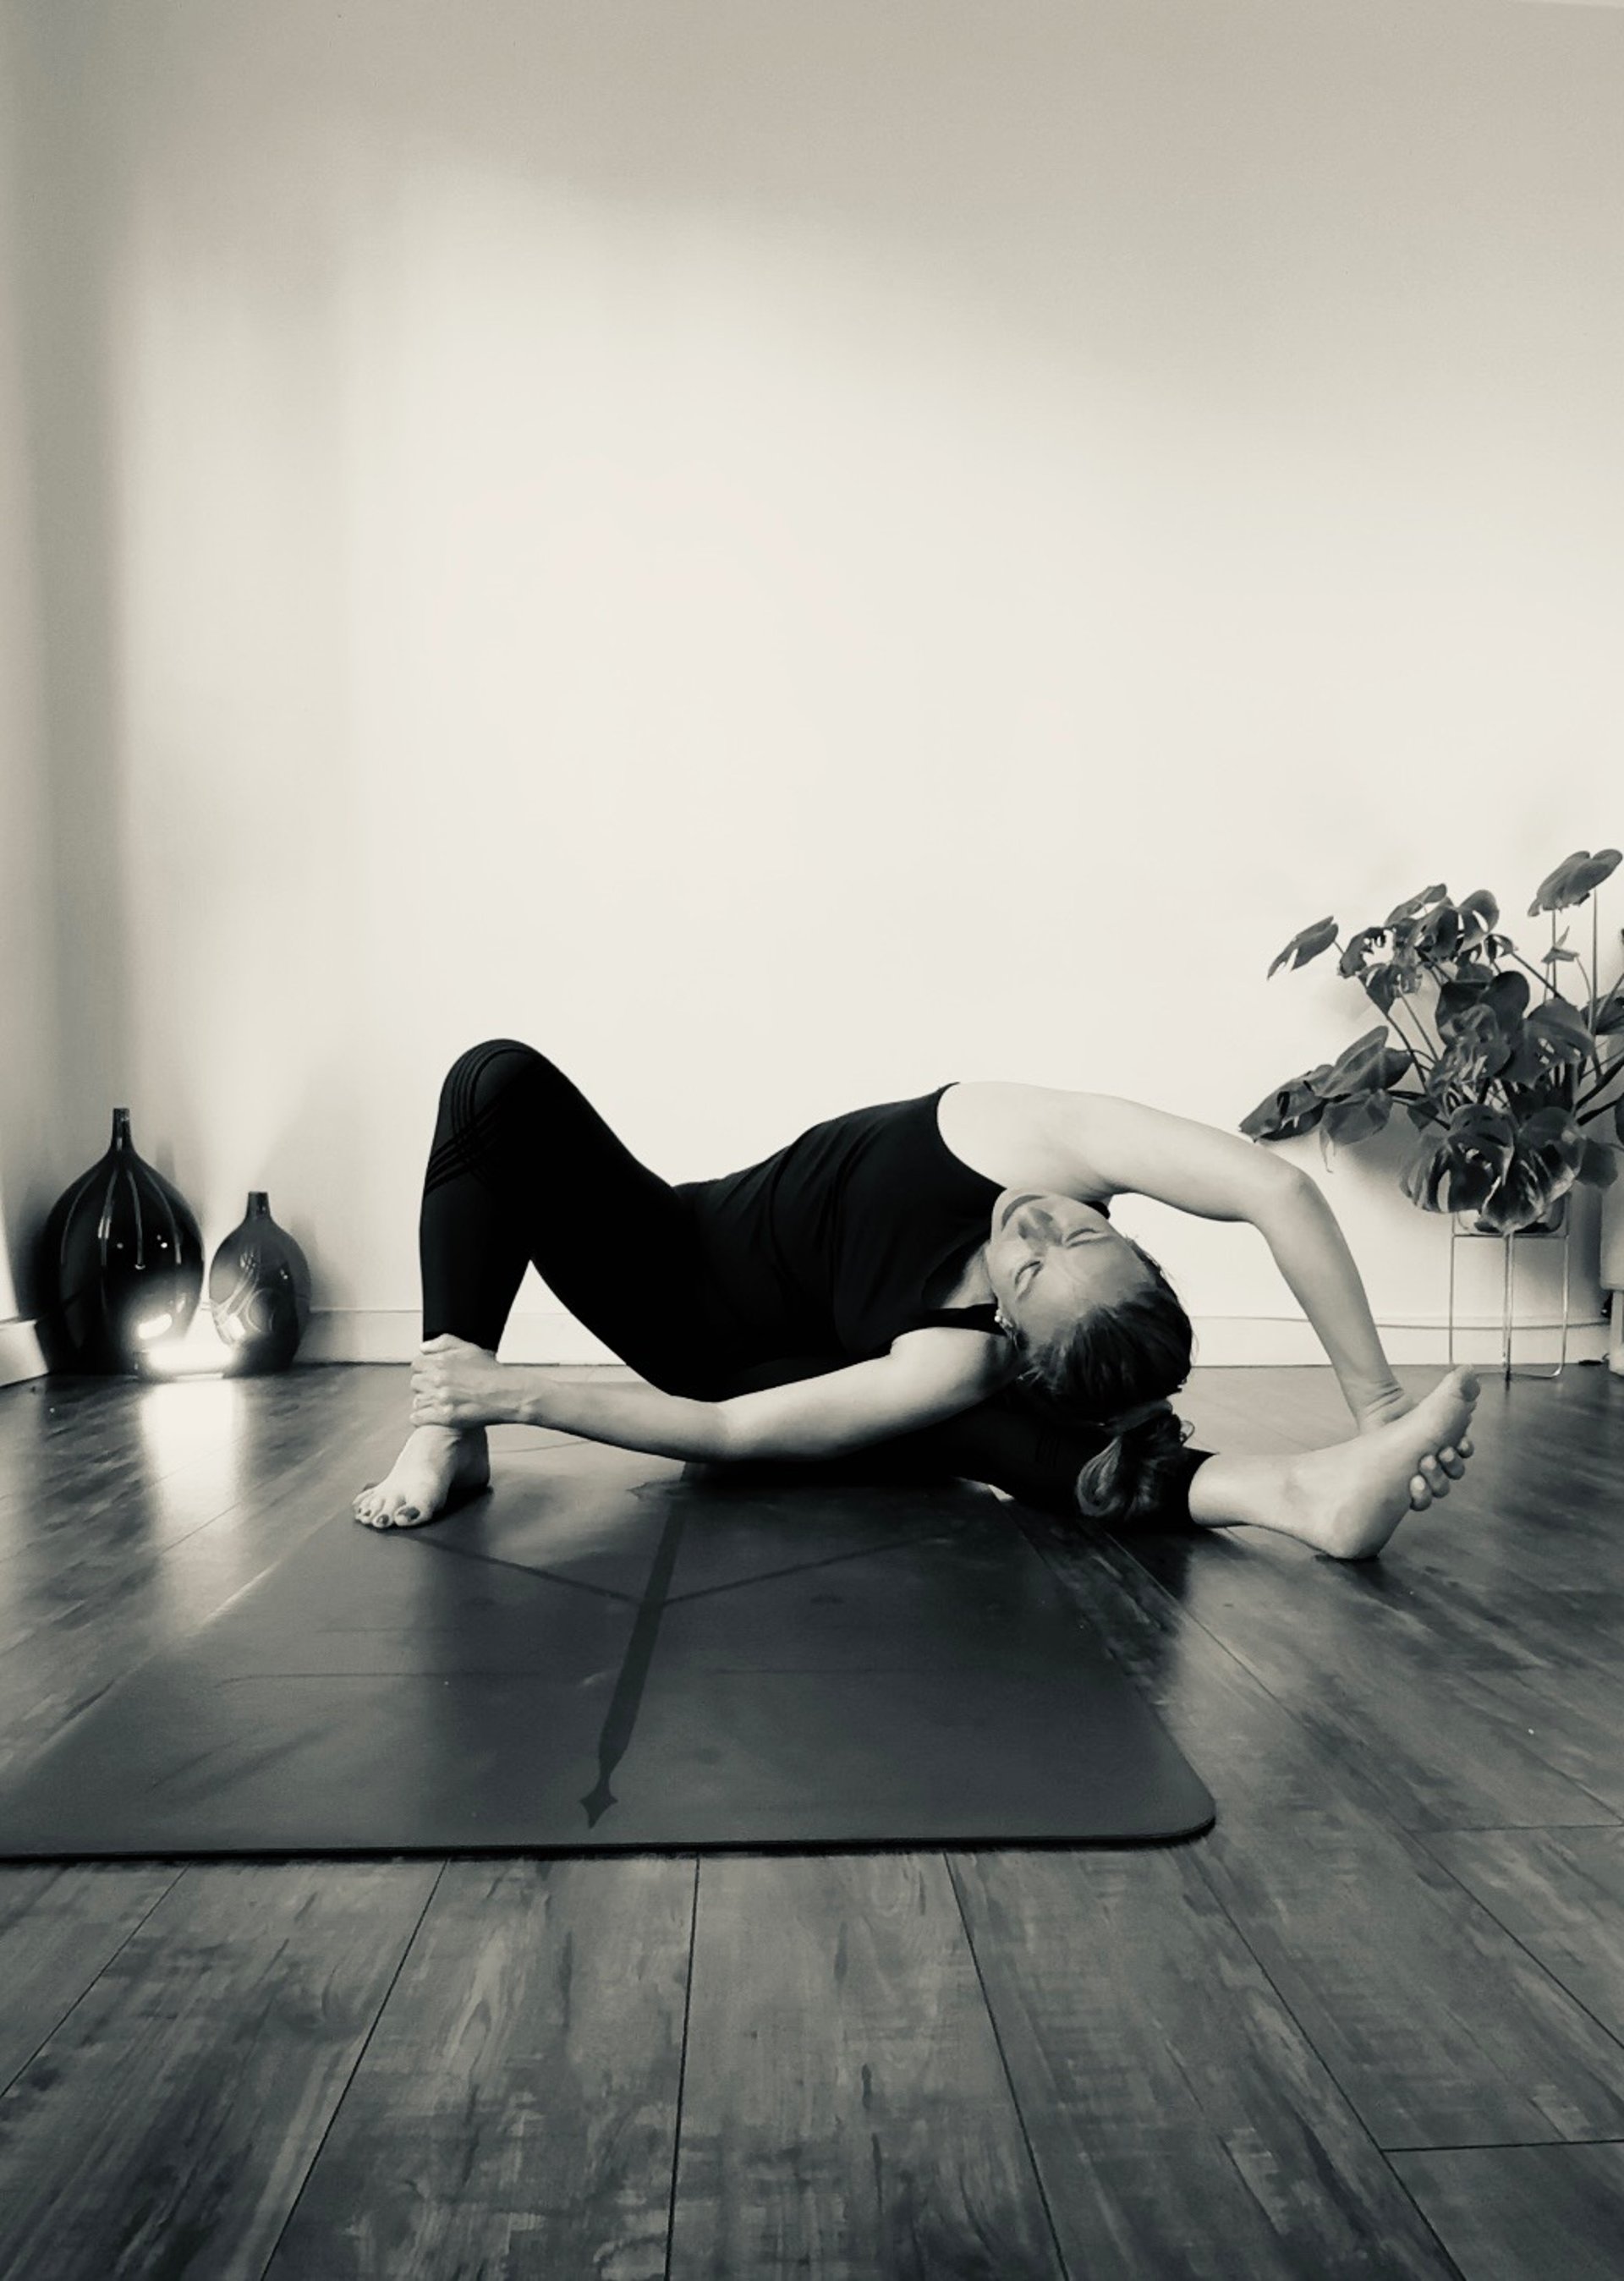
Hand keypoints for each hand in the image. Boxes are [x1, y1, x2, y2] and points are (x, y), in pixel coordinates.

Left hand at [410, 1333, 509, 1427]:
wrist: (507, 1393)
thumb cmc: (492, 1372)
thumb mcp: (469, 1348)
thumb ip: (443, 1343)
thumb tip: (424, 1348)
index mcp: (442, 1361)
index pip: (417, 1364)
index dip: (424, 1369)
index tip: (430, 1373)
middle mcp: (438, 1379)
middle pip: (415, 1382)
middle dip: (424, 1385)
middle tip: (436, 1388)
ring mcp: (440, 1398)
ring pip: (417, 1400)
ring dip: (424, 1401)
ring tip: (437, 1402)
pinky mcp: (444, 1416)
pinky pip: (418, 1417)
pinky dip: (421, 1417)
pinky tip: (430, 1414)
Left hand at [1355, 1381, 1472, 1494]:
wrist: (1381, 1416)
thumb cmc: (1412, 1410)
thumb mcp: (1442, 1398)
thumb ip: (1461, 1388)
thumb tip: (1472, 1375)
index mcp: (1450, 1444)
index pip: (1464, 1455)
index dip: (1464, 1450)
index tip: (1459, 1442)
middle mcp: (1437, 1461)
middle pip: (1454, 1475)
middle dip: (1452, 1465)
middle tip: (1440, 1452)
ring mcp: (1420, 1474)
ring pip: (1439, 1489)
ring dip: (1437, 1479)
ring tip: (1425, 1462)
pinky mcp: (1404, 1486)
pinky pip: (1420, 1501)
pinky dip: (1421, 1495)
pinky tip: (1414, 1482)